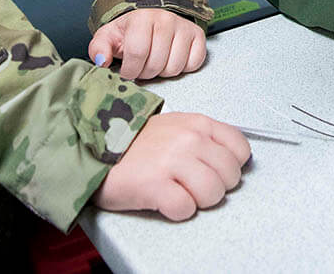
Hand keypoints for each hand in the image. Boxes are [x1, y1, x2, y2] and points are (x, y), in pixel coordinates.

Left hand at [88, 8, 206, 80]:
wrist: (152, 16)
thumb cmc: (129, 30)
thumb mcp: (108, 36)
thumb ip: (98, 49)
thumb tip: (101, 62)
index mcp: (142, 17)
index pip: (137, 53)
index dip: (129, 70)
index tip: (126, 72)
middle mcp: (166, 19)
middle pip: (156, 64)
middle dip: (145, 73)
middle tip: (141, 67)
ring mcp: (184, 27)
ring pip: (174, 67)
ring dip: (162, 72)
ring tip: (155, 62)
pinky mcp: (199, 36)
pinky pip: (193, 64)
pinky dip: (182, 68)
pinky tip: (171, 59)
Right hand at [93, 112, 250, 220]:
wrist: (93, 146)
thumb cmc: (135, 141)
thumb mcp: (175, 126)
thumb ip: (203, 137)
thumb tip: (229, 160)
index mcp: (198, 123)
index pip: (240, 149)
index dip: (232, 165)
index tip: (216, 170)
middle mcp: (189, 140)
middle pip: (230, 176)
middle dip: (216, 186)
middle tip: (194, 186)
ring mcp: (173, 162)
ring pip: (213, 193)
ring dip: (199, 200)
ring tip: (180, 193)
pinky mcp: (155, 185)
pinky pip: (185, 208)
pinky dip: (178, 211)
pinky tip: (165, 201)